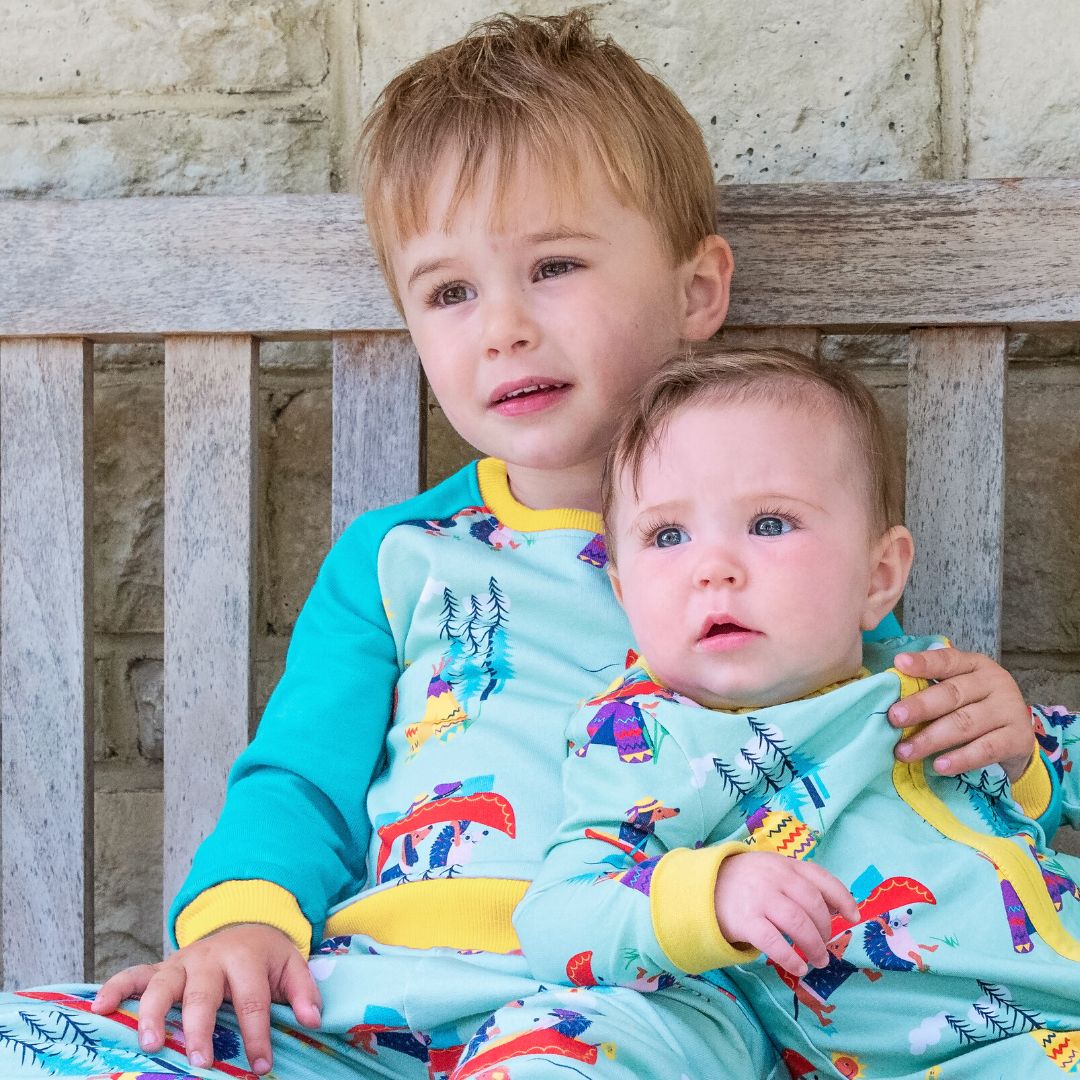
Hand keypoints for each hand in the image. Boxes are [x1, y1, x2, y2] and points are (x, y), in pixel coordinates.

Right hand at [91, 923, 320, 1075]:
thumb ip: (303, 992)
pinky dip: (115, 988)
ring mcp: (182, 963)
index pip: (252, 1001)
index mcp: (245, 959)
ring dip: (154, 1014)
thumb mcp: (291, 965)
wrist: (244, 922)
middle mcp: (210, 959)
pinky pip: (133, 975)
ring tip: (150, 1044)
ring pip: (163, 985)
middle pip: (203, 995)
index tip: (261, 1066)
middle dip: (201, 1029)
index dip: (256, 1035)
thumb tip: (313, 1020)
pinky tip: (99, 1008)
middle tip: (201, 1061)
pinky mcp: (161, 967)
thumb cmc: (265, 956)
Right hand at [713, 851, 858, 976]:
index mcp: (785, 864)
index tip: (854, 916)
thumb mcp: (773, 872)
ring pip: (798, 924)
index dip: (842, 897)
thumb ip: (800, 884)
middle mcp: (774, 878)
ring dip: (814, 946)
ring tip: (818, 960)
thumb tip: (834, 910)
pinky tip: (798, 967)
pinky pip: (775, 943)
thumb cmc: (748, 882)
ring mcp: (760, 898)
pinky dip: (792, 958)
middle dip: (826, 930)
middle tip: (825, 945)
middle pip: (813, 905)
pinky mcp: (746, 920)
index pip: (821, 878)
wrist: (705, 887)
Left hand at [889, 647, 1033, 779]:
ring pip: (965, 723)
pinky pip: (986, 749)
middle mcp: (995, 682)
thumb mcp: (956, 693)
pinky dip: (960, 758)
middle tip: (894, 718)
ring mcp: (1009, 709)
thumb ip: (930, 689)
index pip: (947, 660)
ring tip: (905, 751)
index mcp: (974, 665)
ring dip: (931, 738)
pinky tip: (939, 766)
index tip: (899, 665)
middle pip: (953, 693)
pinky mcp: (1019, 738)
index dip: (923, 663)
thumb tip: (889, 698)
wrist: (1015, 739)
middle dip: (920, 706)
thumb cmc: (973, 709)